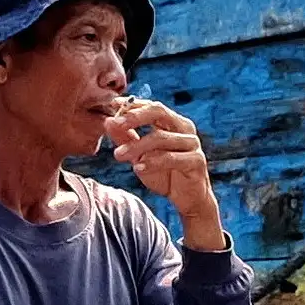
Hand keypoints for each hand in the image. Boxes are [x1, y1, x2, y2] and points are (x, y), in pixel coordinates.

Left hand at [104, 100, 225, 250]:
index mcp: (172, 122)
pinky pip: (172, 158)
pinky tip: (138, 168)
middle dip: (135, 117)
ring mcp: (192, 143)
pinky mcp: (196, 161)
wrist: (187, 199)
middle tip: (115, 123)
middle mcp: (184, 128)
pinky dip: (153, 162)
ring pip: (161, 138)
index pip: (151, 106)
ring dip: (137, 146)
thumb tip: (108, 122)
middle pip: (159, 112)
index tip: (111, 105)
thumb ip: (126, 139)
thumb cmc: (164, 175)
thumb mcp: (139, 156)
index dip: (131, 105)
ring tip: (118, 155)